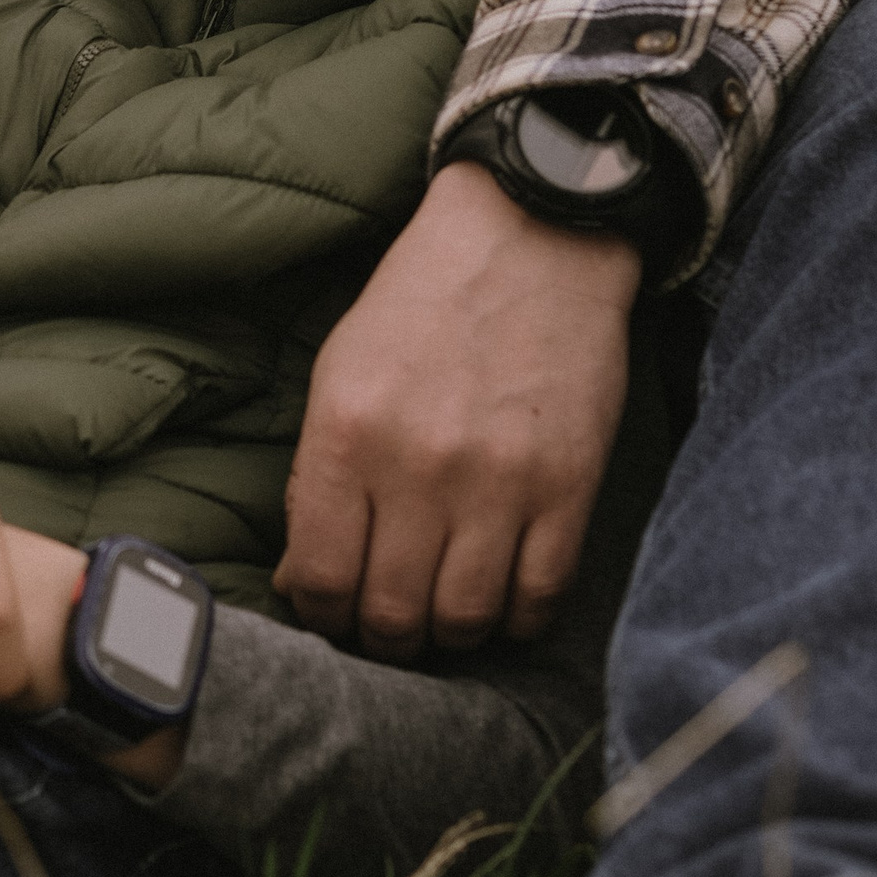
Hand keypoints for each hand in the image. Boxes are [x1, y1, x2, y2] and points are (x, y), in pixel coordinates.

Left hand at [277, 162, 635, 659]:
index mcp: (347, 434)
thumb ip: (320, 476)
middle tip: (387, 623)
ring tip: (442, 614)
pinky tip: (502, 599)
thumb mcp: (339, 372)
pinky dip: (517, 619)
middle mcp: (419, 466)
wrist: (530, 238)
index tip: (331, 607)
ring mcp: (500, 481)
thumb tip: (307, 577)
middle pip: (393, 616)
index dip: (321, 613)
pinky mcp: (569, 487)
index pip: (321, 580)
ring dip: (448, 636)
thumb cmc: (422, 305)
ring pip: (465, 620)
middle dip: (383, 637)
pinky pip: (540, 597)